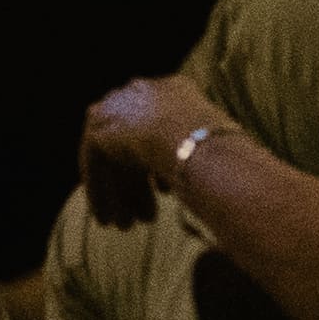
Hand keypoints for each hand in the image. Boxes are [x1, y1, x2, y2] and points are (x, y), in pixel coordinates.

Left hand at [78, 71, 221, 228]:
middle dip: (138, 183)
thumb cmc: (222, 155)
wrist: (193, 142)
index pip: (161, 132)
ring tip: (125, 227)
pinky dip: (99, 188)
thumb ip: (199, 160)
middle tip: (145, 217)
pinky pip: (96, 159)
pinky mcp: (100, 123)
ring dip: (120, 192)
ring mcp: (119, 104)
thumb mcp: (216, 154)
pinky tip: (104, 217)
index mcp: (176, 92)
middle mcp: (144, 92)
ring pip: (114, 155)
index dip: (160, 166)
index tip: (164, 193)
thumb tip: (211, 187)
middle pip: (135, 144)